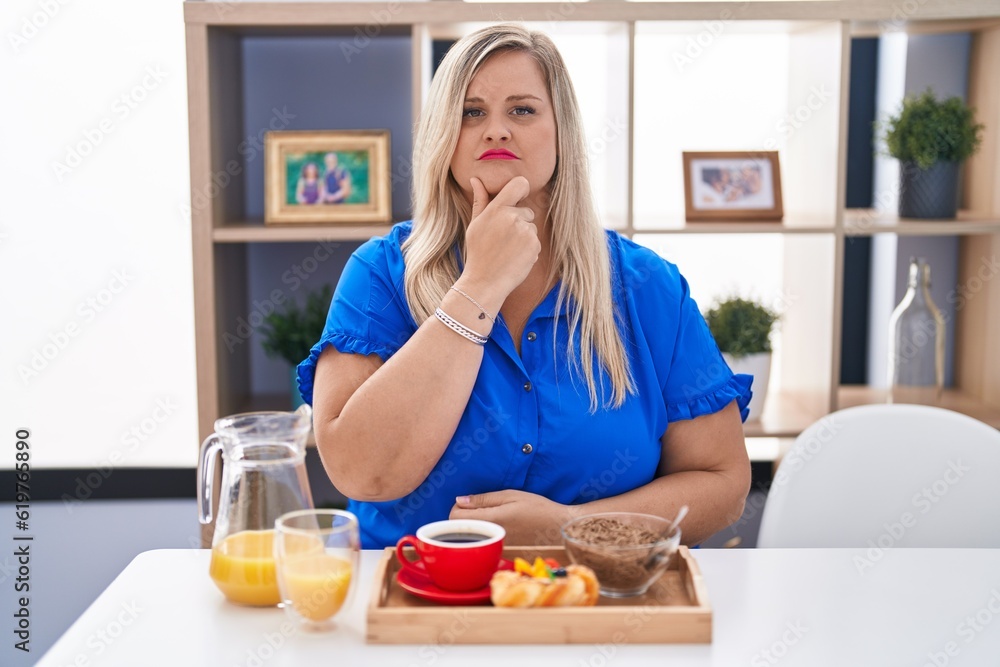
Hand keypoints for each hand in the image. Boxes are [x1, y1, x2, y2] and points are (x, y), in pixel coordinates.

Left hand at [450, 489, 570, 545]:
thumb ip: (484, 499)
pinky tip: (499, 533)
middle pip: (458, 531)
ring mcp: (494, 550)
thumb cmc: (538, 509)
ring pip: (469, 540)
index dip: (458, 508)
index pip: (454, 517)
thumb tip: (460, 500)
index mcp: (491, 520)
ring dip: (473, 531)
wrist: (560, 531)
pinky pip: (482, 548)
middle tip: (480, 512)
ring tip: (491, 522)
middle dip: (463, 520)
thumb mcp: (511, 496)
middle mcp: (490, 537)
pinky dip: (484, 540)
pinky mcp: (501, 557)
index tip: (469, 504)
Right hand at [461, 176, 539, 300]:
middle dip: (519, 221)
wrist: (485, 282)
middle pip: (526, 211)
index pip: (520, 184)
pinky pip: (535, 241)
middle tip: (502, 239)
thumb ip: (480, 201)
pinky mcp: (534, 245)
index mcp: (497, 209)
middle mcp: (512, 217)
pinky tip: (514, 258)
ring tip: (507, 250)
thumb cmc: (478, 253)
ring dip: (523, 237)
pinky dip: (528, 249)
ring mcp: (525, 232)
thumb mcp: (475, 225)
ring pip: (531, 227)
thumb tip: (476, 179)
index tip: (519, 197)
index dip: (522, 188)